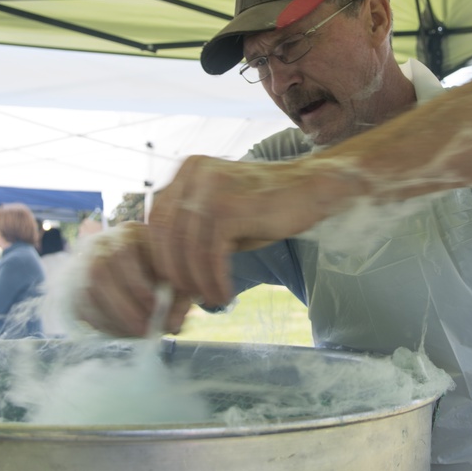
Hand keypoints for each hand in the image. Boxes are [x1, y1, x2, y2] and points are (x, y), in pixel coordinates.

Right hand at [77, 223, 192, 336]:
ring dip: (113, 318)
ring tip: (135, 333)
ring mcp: (84, 262)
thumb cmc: (159, 269)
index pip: (123, 252)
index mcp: (128, 232)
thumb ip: (179, 299)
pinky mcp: (76, 285)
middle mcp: (101, 243)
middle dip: (123, 307)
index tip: (154, 307)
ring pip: (88, 291)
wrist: (133, 264)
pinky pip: (81, 305)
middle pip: (100, 272)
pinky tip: (121, 331)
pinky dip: (102, 323)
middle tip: (144, 330)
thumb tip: (173, 326)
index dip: (137, 283)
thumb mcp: (174, 277)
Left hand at [147, 155, 337, 307]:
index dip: (159, 255)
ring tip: (209, 299)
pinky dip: (214, 279)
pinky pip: (210, 253)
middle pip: (165, 233)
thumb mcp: (221, 216)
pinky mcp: (230, 206)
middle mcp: (193, 173)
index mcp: (187, 171)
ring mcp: (210, 187)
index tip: (171, 283)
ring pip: (187, 247)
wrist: (313, 189)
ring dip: (196, 281)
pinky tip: (224, 293)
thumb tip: (168, 275)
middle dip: (173, 273)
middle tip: (185, 299)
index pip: (157, 219)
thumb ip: (193, 233)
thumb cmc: (267, 208)